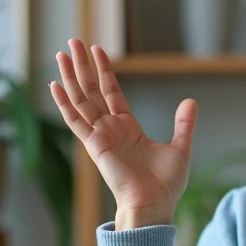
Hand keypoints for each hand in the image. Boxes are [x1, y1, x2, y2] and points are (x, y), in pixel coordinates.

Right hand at [50, 39, 196, 228]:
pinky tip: (55, 85)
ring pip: (80, 100)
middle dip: (82, 66)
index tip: (97, 49)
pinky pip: (75, 121)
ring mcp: (100, 136)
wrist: (155, 204)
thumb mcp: (180, 148)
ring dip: (70, 77)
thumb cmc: (165, 184)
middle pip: (91, 90)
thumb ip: (183, 124)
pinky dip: (64, 103)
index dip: (104, 70)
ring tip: (61, 53)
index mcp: (127, 127)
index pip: (111, 91)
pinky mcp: (94, 145)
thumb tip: (191, 102)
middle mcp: (110, 129)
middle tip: (73, 41)